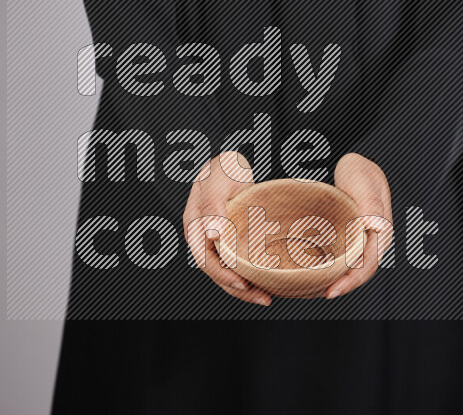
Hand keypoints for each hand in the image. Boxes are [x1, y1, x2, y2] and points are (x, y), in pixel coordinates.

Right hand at [182, 151, 271, 305]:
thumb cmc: (224, 168)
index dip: (222, 275)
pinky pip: (239, 262)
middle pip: (217, 271)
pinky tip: (267, 280)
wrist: (233, 163)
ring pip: (228, 270)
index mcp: (195, 225)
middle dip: (238, 288)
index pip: (205, 259)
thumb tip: (213, 234)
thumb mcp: (218, 181)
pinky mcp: (233, 240)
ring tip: (267, 297)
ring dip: (246, 286)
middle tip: (263, 298)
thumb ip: (214, 206)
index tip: (242, 283)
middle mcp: (204, 237)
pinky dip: (251, 273)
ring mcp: (219, 240)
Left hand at [325, 153, 391, 298]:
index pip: (368, 265)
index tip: (331, 291)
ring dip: (336, 279)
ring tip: (315, 289)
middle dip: (341, 286)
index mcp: (381, 231)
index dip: (351, 281)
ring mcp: (362, 239)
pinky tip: (316, 271)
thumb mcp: (363, 182)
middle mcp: (373, 239)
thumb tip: (374, 227)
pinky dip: (332, 267)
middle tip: (318, 293)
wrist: (354, 165)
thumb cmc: (360, 171)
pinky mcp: (351, 237)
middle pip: (360, 272)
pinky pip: (344, 257)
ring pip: (352, 267)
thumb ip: (370, 204)